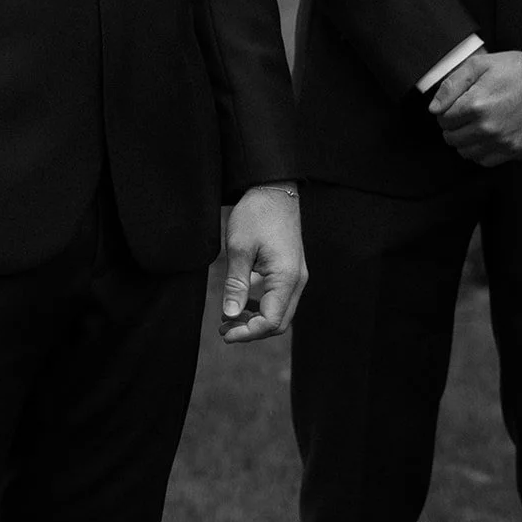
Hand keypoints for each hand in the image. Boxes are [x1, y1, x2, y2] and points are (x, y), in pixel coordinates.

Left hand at [219, 186, 306, 344]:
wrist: (273, 188)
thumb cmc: (256, 214)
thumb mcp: (239, 248)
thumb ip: (236, 285)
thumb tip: (230, 316)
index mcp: (286, 277)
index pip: (270, 321)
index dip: (247, 333)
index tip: (224, 333)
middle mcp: (297, 280)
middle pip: (278, 322)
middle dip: (251, 330)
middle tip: (224, 329)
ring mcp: (297, 275)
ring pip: (280, 311)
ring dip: (256, 319)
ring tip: (229, 318)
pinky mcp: (291, 269)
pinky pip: (280, 298)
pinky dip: (262, 306)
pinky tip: (243, 301)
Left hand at [429, 50, 521, 165]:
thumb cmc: (515, 69)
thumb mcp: (479, 64)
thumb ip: (452, 85)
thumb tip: (434, 108)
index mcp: (476, 105)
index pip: (443, 119)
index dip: (445, 112)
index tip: (454, 106)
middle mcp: (488, 128)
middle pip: (452, 138)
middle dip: (452, 127)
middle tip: (462, 116)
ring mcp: (503, 142)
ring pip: (467, 153)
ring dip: (465, 141)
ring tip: (473, 127)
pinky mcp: (517, 151)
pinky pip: (487, 161)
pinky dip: (481, 152)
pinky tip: (486, 138)